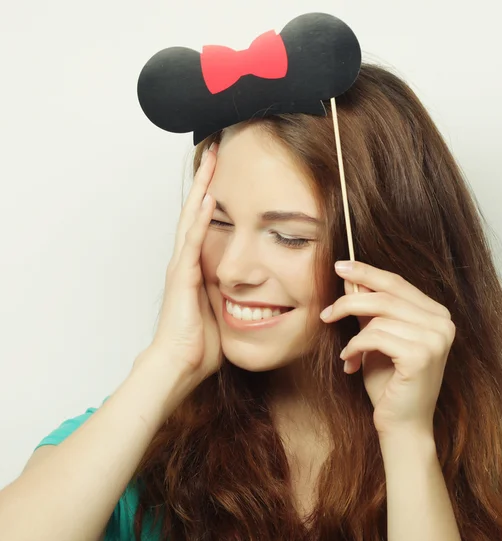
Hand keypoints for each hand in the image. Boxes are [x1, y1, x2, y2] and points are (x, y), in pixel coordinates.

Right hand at [149, 143, 221, 388]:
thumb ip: (233, 290)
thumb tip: (255, 286)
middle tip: (213, 151)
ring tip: (210, 161)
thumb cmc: (201, 342)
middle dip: (206, 181)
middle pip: (195, 211)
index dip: (213, 196)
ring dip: (201, 189)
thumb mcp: (224, 308)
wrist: (181, 362)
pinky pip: (193, 243)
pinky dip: (200, 221)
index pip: (205, 222)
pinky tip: (207, 200)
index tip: (224, 173)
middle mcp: (186, 260)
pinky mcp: (182, 277)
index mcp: (197, 266)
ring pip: (191, 218)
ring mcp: (182, 266)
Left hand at [319, 260, 454, 436]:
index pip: (397, 283)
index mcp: (436, 315)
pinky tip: (350, 363)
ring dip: (351, 333)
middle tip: (326, 311)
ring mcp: (436, 338)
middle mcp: (443, 323)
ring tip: (346, 353)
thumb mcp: (376, 339)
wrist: (401, 425)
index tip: (340, 266)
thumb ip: (369, 310)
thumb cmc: (389, 383)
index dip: (367, 272)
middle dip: (350, 300)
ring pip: (378, 316)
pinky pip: (375, 337)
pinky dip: (355, 347)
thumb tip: (351, 279)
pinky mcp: (422, 355)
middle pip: (387, 295)